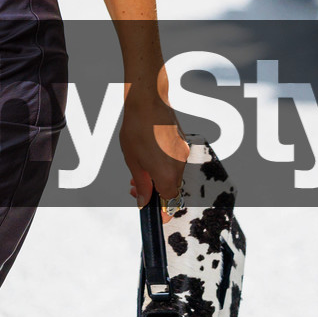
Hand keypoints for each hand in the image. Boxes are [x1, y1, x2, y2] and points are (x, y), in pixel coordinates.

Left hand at [120, 79, 190, 209]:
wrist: (148, 101)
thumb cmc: (137, 129)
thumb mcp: (133, 161)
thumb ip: (141, 184)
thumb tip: (144, 201)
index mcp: (167, 174)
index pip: (169, 201)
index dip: (162, 210)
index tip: (155, 215)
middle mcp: (180, 165)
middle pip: (171, 188)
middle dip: (154, 192)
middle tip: (134, 188)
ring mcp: (184, 153)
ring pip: (173, 175)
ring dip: (157, 178)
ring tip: (137, 171)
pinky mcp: (183, 144)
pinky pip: (175, 162)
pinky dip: (163, 166)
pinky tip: (148, 158)